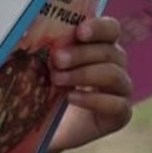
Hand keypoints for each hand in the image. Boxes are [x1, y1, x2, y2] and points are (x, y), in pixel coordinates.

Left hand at [46, 17, 132, 152]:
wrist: (38, 125)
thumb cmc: (41, 87)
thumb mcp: (40, 65)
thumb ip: (45, 47)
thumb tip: (30, 28)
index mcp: (100, 45)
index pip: (111, 29)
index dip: (98, 27)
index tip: (79, 32)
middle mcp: (115, 65)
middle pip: (111, 51)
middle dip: (82, 53)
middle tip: (56, 59)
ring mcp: (120, 90)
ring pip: (115, 75)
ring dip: (84, 74)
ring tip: (57, 80)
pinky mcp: (120, 115)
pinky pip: (117, 104)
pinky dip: (93, 100)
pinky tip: (71, 97)